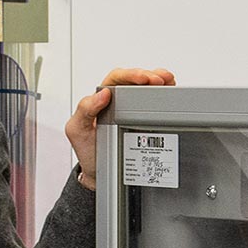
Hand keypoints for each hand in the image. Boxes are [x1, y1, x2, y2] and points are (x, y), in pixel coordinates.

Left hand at [66, 68, 175, 190]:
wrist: (99, 172)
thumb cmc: (88, 150)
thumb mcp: (77, 130)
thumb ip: (84, 109)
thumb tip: (102, 94)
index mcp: (101, 99)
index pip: (116, 78)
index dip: (130, 75)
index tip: (142, 78)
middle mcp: (117, 101)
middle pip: (135, 80)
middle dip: (150, 76)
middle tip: (160, 80)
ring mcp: (132, 110)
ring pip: (147, 88)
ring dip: (160, 81)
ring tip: (168, 81)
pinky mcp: (143, 120)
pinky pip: (155, 103)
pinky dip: (164, 94)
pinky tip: (171, 91)